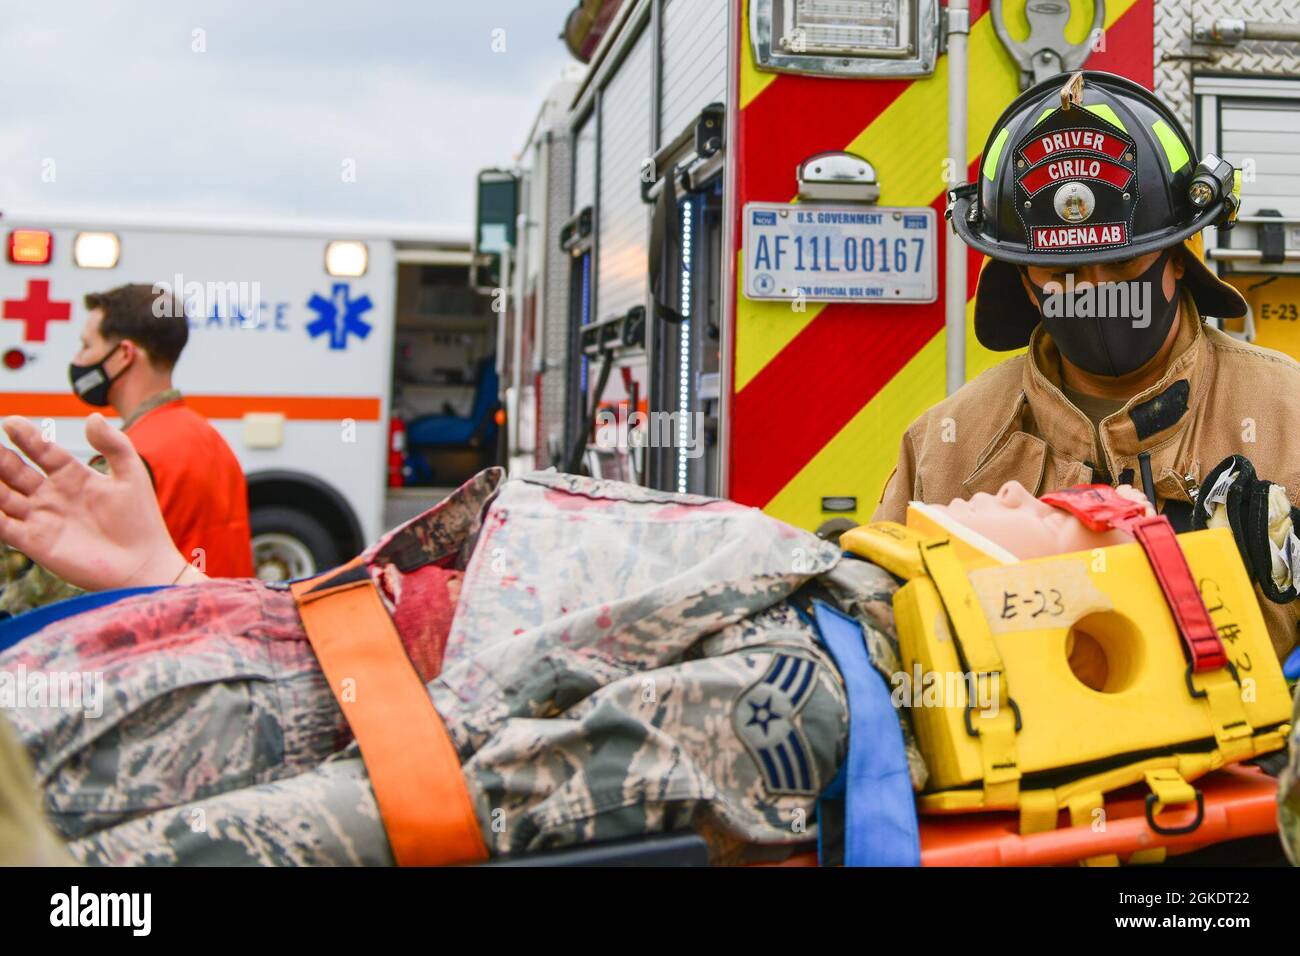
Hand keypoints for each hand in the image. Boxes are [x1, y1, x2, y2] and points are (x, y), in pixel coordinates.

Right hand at [0, 414, 204, 590]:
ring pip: (2, 495)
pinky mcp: (35, 542)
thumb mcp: (131, 475)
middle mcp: (51, 495)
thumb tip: (92, 416)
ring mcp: (41, 518)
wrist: (143, 564)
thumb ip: (114, 445)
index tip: (10, 421)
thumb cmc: (141, 521)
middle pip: (14, 470)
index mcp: (73, 476)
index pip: (42, 450)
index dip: (26, 436)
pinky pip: (3, 526)